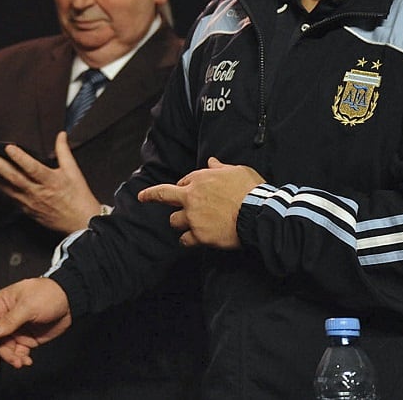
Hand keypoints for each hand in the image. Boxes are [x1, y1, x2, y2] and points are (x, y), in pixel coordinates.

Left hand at [0, 132, 101, 232]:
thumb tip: (61, 135)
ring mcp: (29, 202)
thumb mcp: (74, 172)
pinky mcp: (25, 209)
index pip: (33, 168)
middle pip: (12, 177)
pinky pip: (8, 196)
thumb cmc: (78, 198)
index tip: (8, 148)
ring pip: (6, 187)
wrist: (80, 224)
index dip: (20, 158)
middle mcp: (37, 192)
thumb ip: (64, 151)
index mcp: (51, 181)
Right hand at [0, 278, 71, 368]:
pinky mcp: (26, 339)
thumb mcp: (27, 306)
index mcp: (1, 304)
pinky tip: (26, 360)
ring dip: (10, 357)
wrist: (69, 301)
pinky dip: (20, 358)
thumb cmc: (47, 294)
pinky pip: (18, 352)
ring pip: (4, 348)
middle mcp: (5, 318)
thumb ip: (8, 321)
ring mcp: (15, 329)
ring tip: (19, 362)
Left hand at [137, 157, 262, 248]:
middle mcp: (191, 198)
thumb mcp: (237, 171)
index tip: (180, 190)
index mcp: (199, 180)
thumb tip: (211, 162)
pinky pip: (184, 240)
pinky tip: (192, 240)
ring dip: (180, 223)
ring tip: (190, 225)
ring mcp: (193, 217)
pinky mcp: (200, 235)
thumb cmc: (251, 190)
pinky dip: (187, 240)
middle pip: (165, 198)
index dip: (182, 187)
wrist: (258, 214)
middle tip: (144, 198)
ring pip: (174, 221)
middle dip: (154, 197)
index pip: (182, 182)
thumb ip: (220, 167)